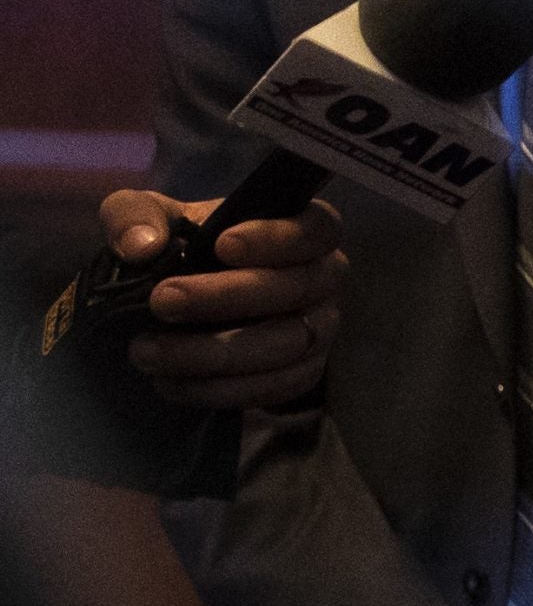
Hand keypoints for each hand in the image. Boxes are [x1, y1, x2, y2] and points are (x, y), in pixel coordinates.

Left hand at [101, 188, 345, 410]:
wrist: (186, 305)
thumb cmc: (180, 247)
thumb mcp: (146, 216)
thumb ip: (135, 215)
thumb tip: (141, 247)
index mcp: (302, 230)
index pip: (317, 229)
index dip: (277, 239)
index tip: (222, 245)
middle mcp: (323, 279)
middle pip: (298, 289)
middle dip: (227, 297)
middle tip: (163, 302)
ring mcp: (318, 329)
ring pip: (286, 344)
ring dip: (215, 352)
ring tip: (148, 352)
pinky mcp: (302, 372)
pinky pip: (273, 387)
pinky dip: (219, 389)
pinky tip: (170, 381)